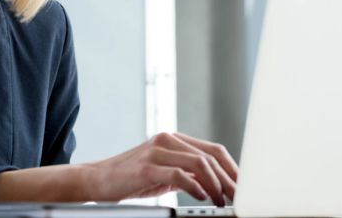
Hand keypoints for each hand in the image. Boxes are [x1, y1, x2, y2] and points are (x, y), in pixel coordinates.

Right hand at [82, 132, 237, 205]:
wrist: (98, 179)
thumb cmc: (132, 178)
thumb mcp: (165, 173)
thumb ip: (188, 173)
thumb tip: (217, 185)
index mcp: (174, 140)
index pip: (214, 150)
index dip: (232, 169)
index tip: (243, 187)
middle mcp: (167, 140)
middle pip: (210, 156)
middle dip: (229, 178)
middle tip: (237, 197)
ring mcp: (156, 151)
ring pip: (198, 163)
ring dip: (215, 184)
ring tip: (220, 200)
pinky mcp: (146, 167)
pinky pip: (179, 174)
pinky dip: (195, 186)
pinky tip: (202, 196)